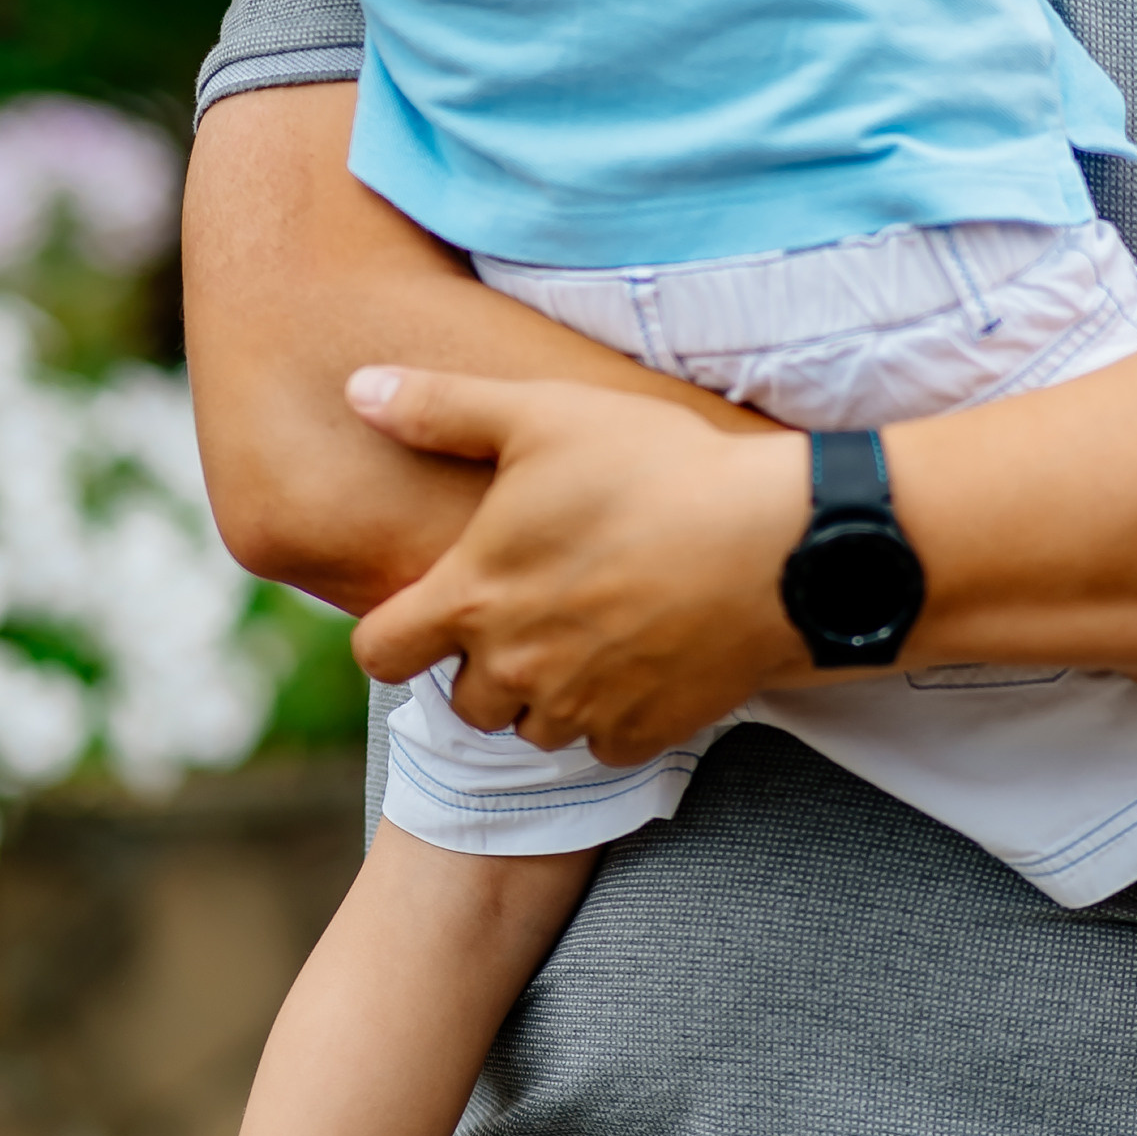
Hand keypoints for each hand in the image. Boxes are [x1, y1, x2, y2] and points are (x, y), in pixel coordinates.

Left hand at [345, 368, 806, 764]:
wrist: (778, 543)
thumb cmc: (656, 469)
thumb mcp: (542, 415)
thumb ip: (441, 410)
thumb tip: (358, 391)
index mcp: (474, 597)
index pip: (378, 654)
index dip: (391, 635)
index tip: (427, 610)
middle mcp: (516, 668)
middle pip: (463, 701)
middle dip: (483, 663)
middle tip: (531, 607)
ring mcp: (582, 708)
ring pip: (532, 727)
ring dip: (545, 693)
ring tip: (589, 630)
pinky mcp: (645, 732)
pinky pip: (604, 744)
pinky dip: (613, 713)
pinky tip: (642, 657)